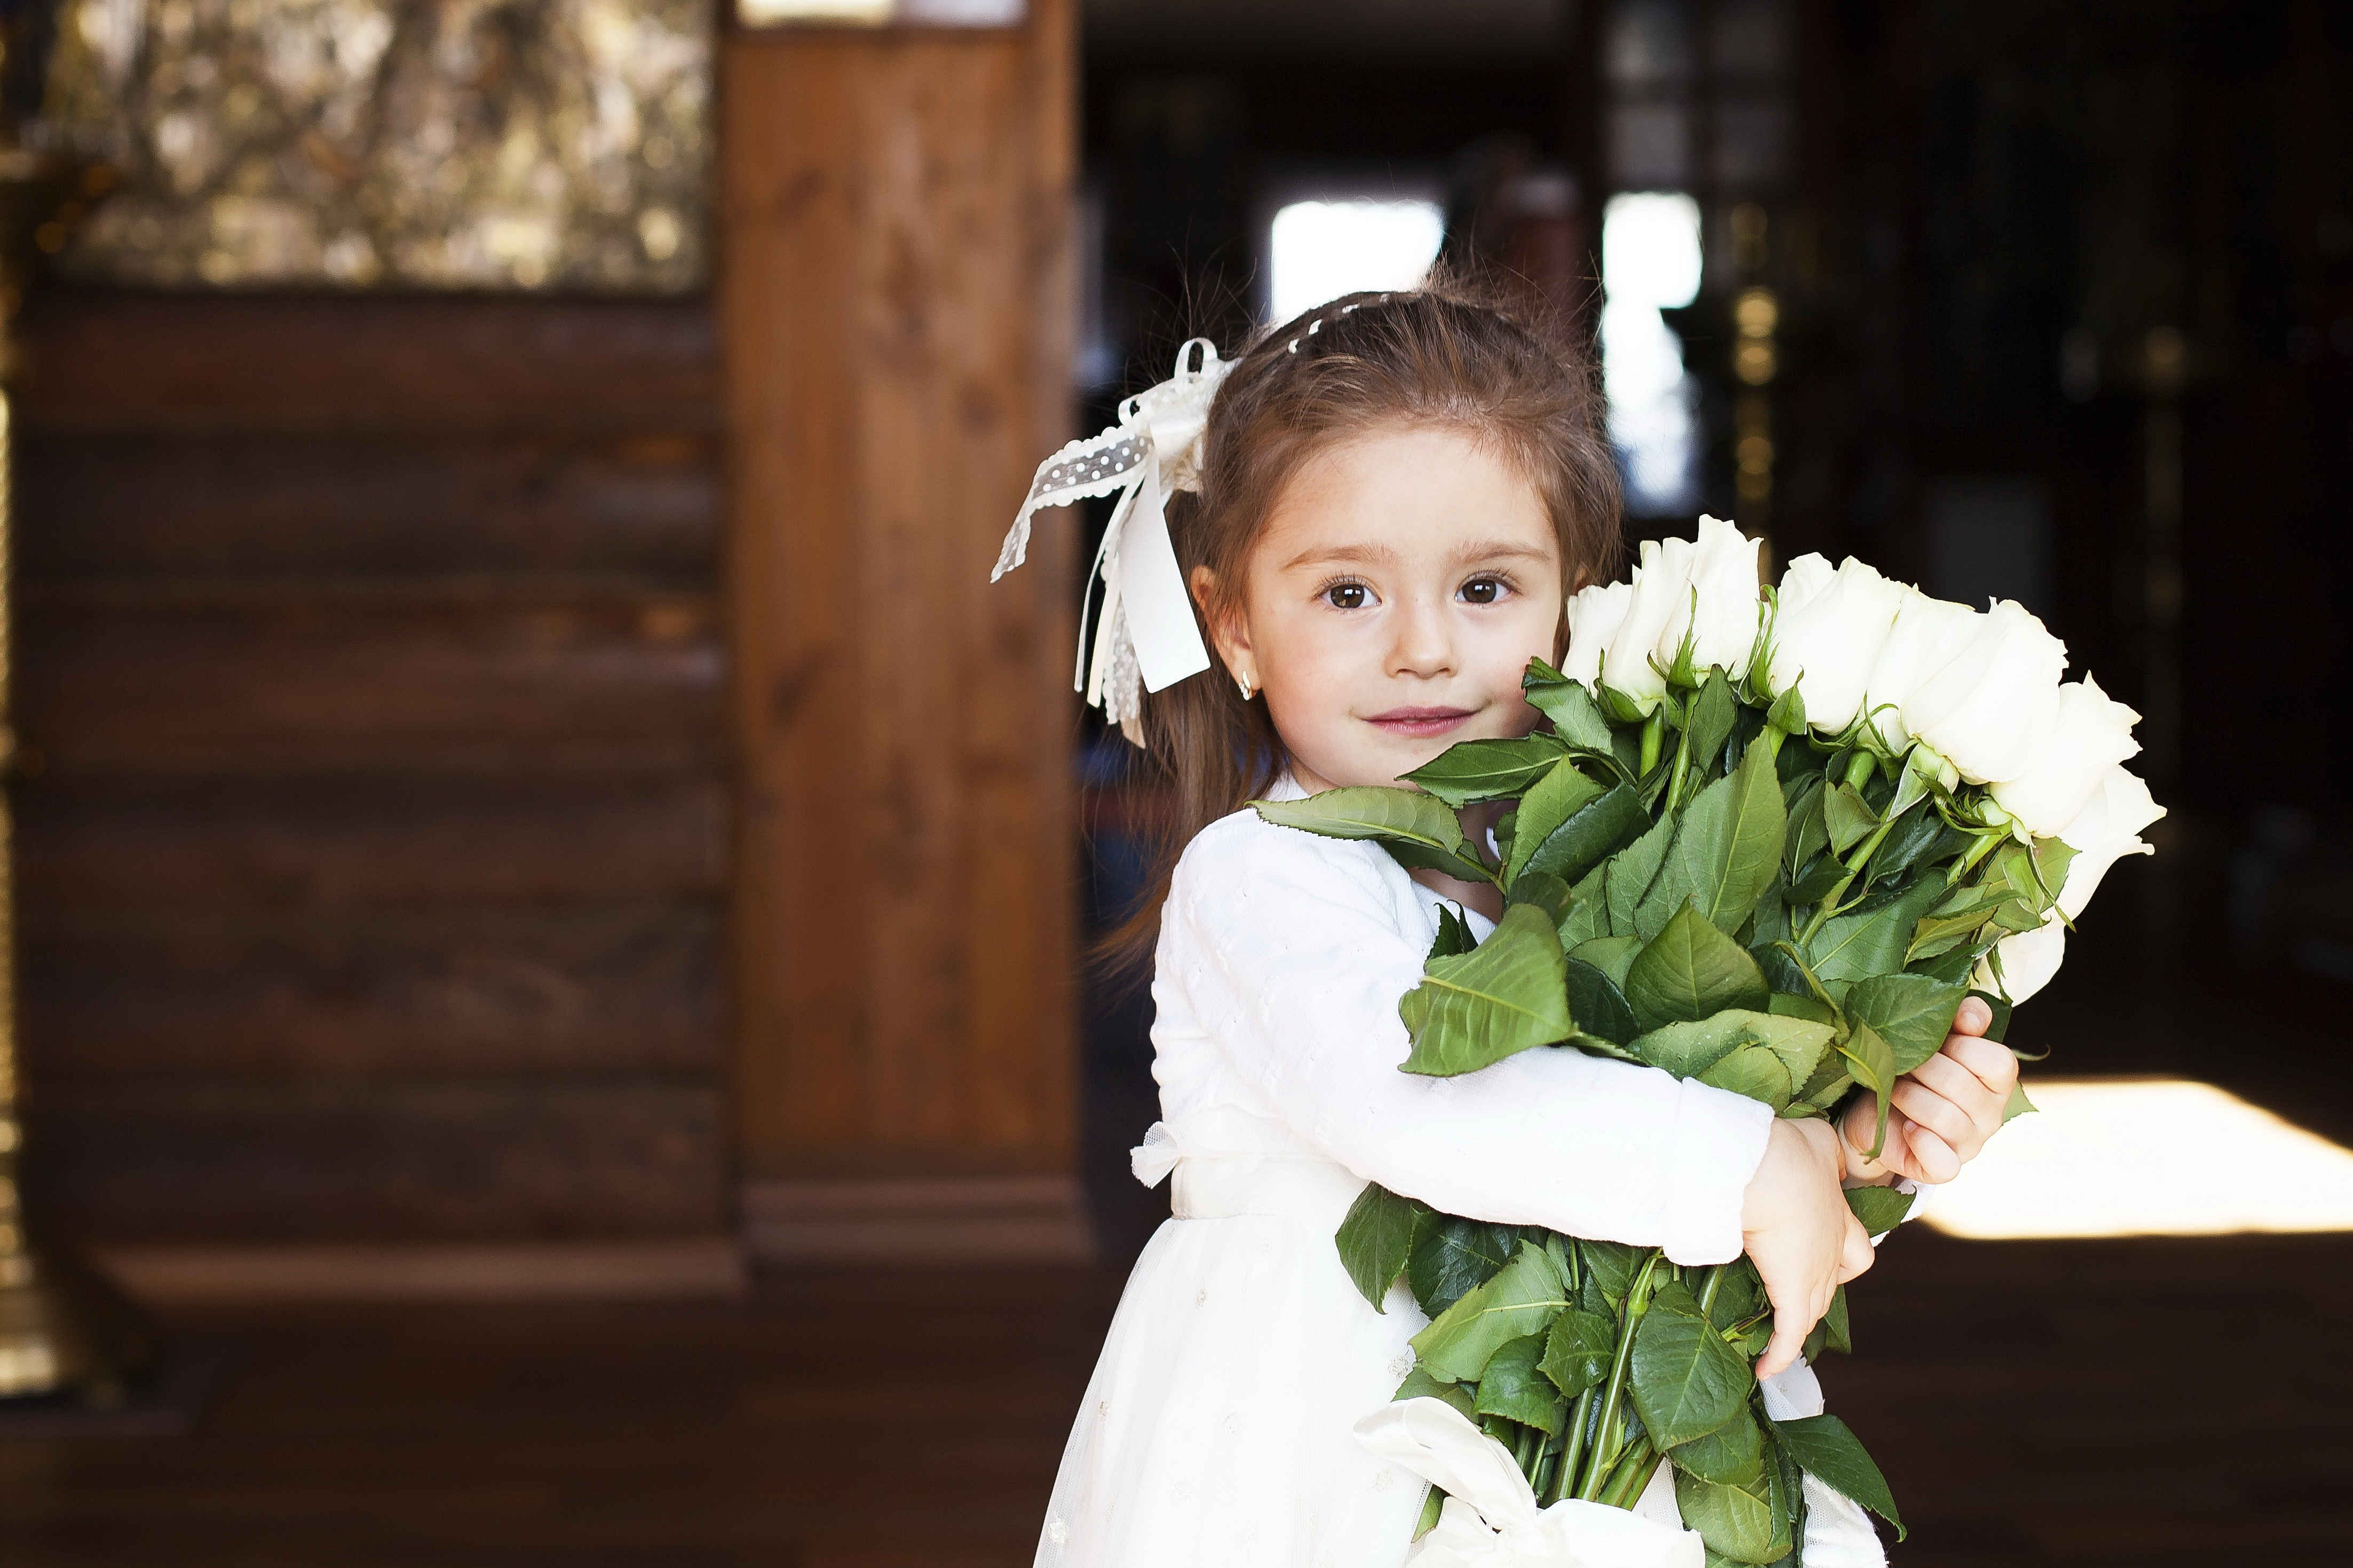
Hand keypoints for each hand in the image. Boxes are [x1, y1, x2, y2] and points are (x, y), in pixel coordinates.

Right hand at [1741, 1118, 1874, 1378]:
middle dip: (1820, 1288)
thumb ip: (1818, 1149)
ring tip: (1778, 1332)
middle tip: (1791, 1289)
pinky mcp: (1794, 1294)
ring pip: (1814, 1308)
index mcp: (1840, 1216)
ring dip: (1799, 1320)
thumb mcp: (1815, 1141)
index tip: (1823, 1254)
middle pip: (1835, 1282)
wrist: (1771, 1171)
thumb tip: (1812, 1149)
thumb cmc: (1788, 1151)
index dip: (1842, 1256)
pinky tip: (1766, 1372)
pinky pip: (1790, 1334)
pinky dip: (1780, 1354)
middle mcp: (1834, 1250)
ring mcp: (1815, 1274)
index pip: (1854, 1249)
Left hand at [1840, 997, 2018, 1186]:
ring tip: (1894, 1089)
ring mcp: (1970, 1145)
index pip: (1999, 1062)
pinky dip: (1921, 1142)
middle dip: (1922, 1068)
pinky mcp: (1943, 1168)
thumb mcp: (1930, 1039)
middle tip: (1901, 1063)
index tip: (1934, 1040)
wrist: (1871, 1111)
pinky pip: (1944, 1164)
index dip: (1962, 1046)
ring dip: (1910, 1096)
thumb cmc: (1907, 1069)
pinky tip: (1905, 1127)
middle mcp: (1990, 1115)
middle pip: (1963, 1086)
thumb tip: (1972, 1015)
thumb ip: (1958, 1019)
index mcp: (1995, 1081)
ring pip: (1946, 1118)